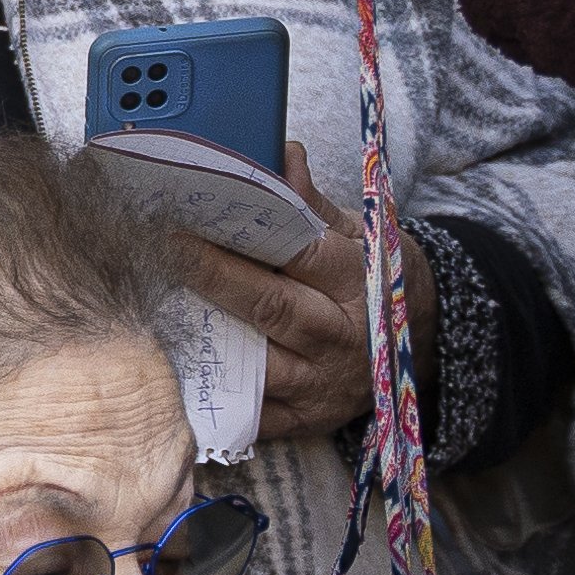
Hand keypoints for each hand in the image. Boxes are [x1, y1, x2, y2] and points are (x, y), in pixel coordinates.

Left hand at [166, 141, 422, 444]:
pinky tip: (170, 365)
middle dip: (209, 275)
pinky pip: (250, 412)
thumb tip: (281, 155)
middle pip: (268, 307)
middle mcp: (339, 337)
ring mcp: (321, 385)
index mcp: (355, 282)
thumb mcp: (362, 235)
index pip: (297, 253)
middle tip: (157, 247)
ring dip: (201, 336)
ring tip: (152, 304)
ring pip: (253, 364)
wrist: (421, 343)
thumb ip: (313, 205)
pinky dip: (210, 393)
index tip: (191, 210)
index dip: (241, 231)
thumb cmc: (374, 278)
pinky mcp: (304, 419)